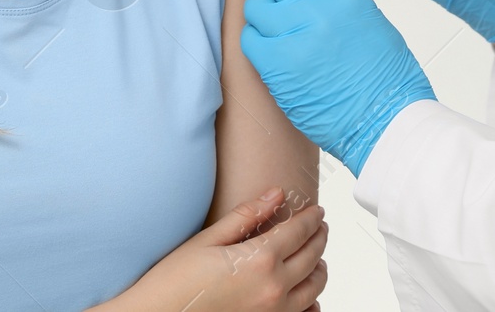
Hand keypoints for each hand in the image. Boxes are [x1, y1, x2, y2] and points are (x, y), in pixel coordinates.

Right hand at [122, 188, 326, 311]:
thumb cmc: (175, 282)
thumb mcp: (208, 240)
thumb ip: (247, 216)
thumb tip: (276, 194)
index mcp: (259, 260)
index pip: (299, 232)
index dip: (312, 219)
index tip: (317, 211)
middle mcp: (273, 288)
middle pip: (313, 257)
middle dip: (320, 238)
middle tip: (320, 228)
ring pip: (315, 288)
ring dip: (319, 268)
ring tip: (316, 257)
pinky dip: (312, 302)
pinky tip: (306, 293)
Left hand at [241, 0, 434, 176]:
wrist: (386, 120)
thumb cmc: (385, 79)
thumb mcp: (370, 22)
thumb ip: (337, 3)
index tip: (300, 0)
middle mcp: (317, 5)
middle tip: (280, 16)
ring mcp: (294, 32)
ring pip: (255, 6)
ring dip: (261, 20)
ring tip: (274, 39)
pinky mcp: (276, 63)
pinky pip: (249, 39)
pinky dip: (255, 46)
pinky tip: (271, 59)